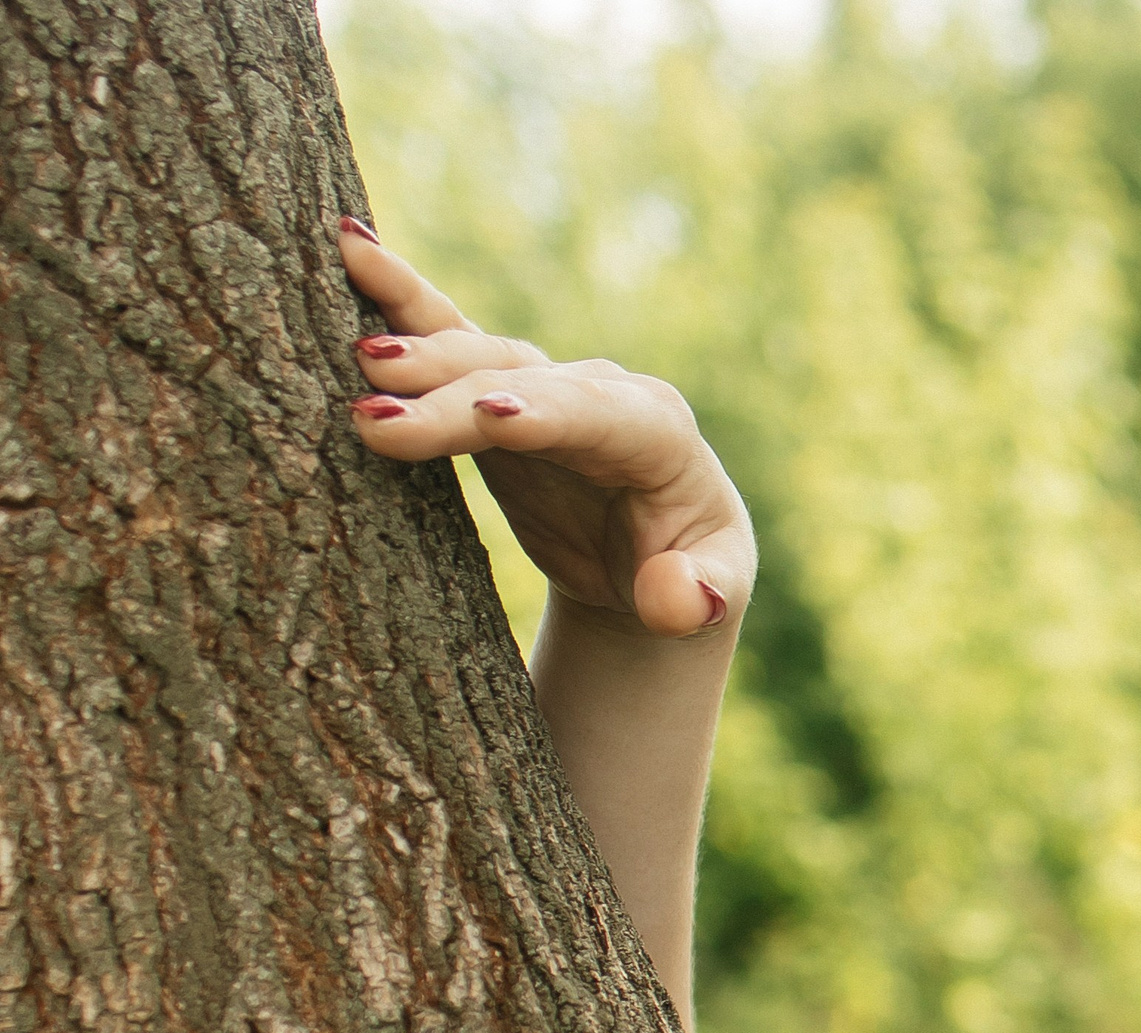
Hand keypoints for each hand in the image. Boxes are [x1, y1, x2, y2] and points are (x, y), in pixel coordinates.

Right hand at [335, 217, 751, 638]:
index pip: (601, 417)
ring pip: (478, 354)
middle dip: (454, 397)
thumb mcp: (717, 585)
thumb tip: (676, 603)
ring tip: (357, 360)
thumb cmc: (693, 566)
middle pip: (522, 386)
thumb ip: (705, 594)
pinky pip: (448, 334)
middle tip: (378, 415)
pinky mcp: (496, 388)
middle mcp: (600, 392)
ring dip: (419, 352)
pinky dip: (401, 298)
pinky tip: (349, 246)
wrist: (663, 548)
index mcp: (659, 434)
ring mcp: (544, 384)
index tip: (488, 417)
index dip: (545, 414)